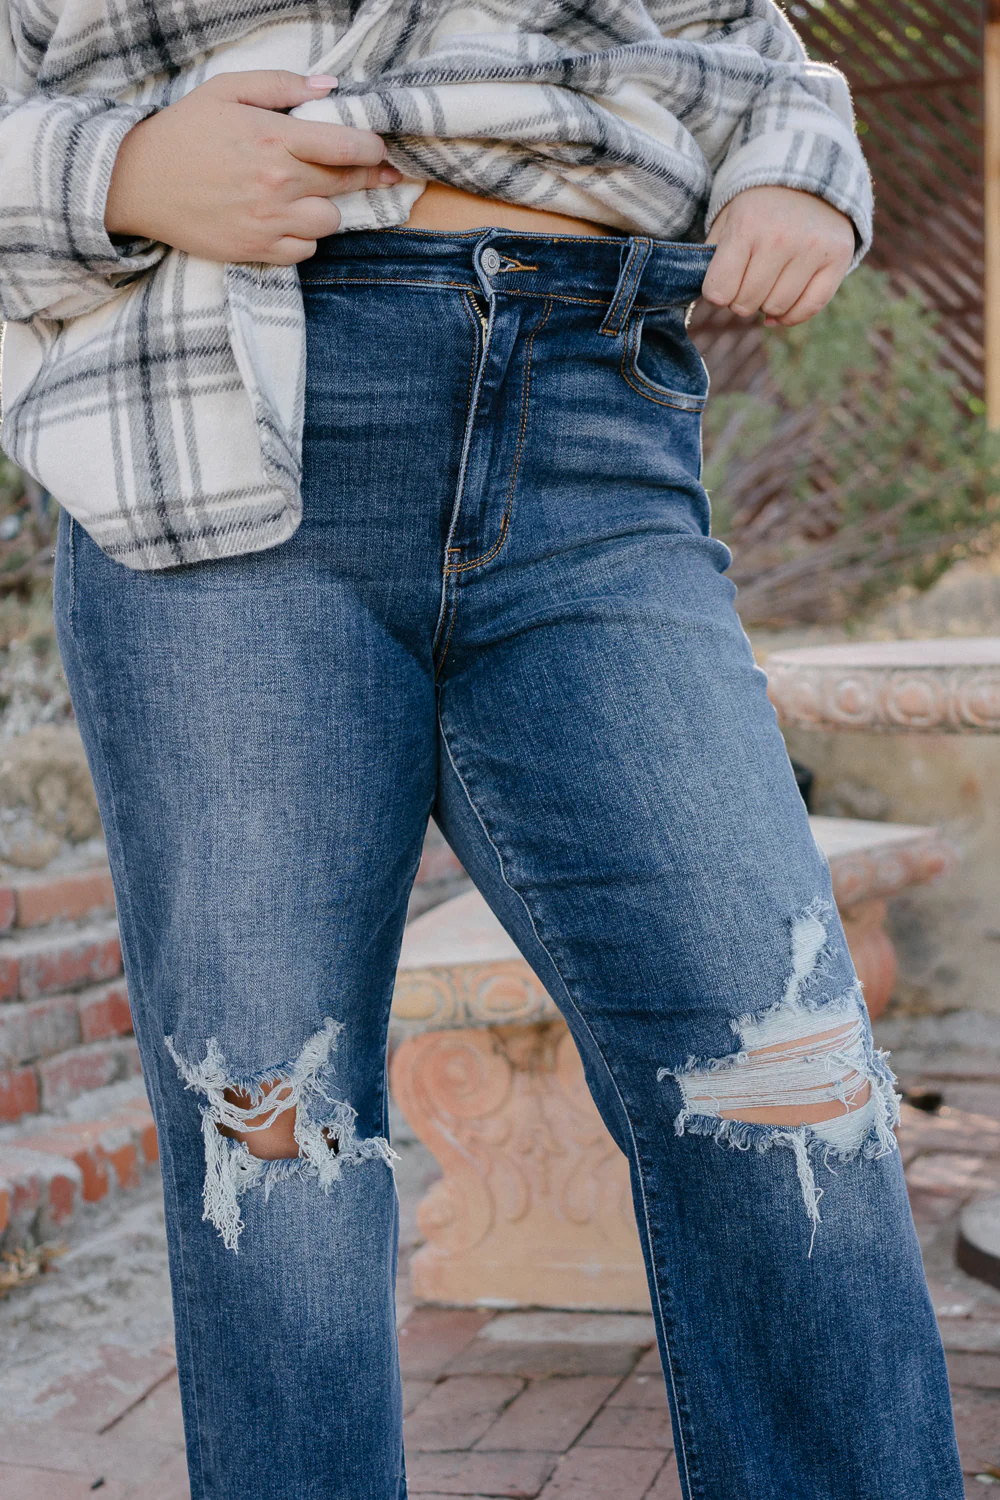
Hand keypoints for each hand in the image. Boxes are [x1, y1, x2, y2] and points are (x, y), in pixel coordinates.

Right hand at [105, 70, 401, 264]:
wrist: (137, 182)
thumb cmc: (184, 132)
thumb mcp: (227, 90)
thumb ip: (281, 86)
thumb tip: (329, 87)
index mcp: (275, 139)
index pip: (348, 147)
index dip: (372, 149)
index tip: (378, 149)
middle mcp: (278, 184)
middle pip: (346, 184)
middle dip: (364, 176)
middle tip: (372, 172)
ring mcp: (269, 222)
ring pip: (330, 223)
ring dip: (327, 208)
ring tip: (309, 195)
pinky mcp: (257, 251)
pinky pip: (305, 251)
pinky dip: (304, 237)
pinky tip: (287, 220)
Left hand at [702, 185, 855, 326]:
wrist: (807, 179)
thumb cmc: (757, 209)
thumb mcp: (726, 222)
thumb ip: (710, 260)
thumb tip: (713, 302)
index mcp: (746, 226)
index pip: (718, 292)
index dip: (717, 293)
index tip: (724, 281)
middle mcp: (780, 237)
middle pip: (746, 304)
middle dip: (742, 299)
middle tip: (748, 279)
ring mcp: (813, 248)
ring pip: (777, 309)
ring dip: (767, 305)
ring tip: (769, 283)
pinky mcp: (838, 258)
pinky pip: (809, 308)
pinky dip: (792, 315)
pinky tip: (783, 307)